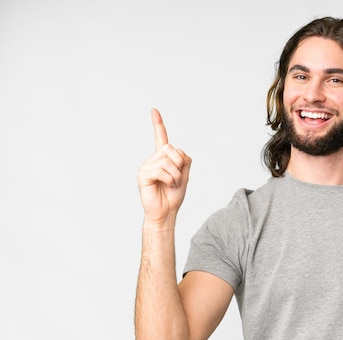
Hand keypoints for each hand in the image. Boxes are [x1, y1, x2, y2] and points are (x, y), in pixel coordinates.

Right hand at [137, 108, 191, 227]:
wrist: (166, 213)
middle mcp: (153, 160)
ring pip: (168, 160)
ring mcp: (146, 166)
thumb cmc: (173, 196)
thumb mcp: (184, 175)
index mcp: (162, 158)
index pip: (161, 138)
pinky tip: (166, 186)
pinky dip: (170, 179)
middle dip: (180, 164)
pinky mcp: (143, 175)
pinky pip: (162, 170)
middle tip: (177, 178)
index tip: (154, 110)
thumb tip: (179, 152)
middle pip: (171, 148)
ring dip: (176, 175)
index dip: (158, 124)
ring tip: (172, 184)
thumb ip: (184, 161)